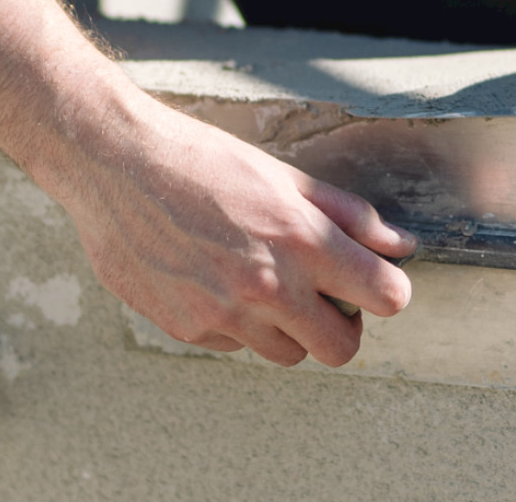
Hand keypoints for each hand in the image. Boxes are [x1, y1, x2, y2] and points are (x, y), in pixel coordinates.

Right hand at [45, 94, 415, 367]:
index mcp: (302, 241)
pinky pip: (235, 345)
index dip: (387, 290)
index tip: (374, 282)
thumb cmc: (202, 161)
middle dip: (342, 326)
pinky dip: (238, 324)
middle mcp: (267, 287)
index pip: (386, 297)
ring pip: (287, 354)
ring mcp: (224, 315)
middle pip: (341, 349)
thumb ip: (349, 217)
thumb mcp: (285, 177)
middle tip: (323, 294)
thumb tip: (399, 245)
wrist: (115, 166)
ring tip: (264, 281)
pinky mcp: (187, 329)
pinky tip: (217, 280)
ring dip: (288, 328)